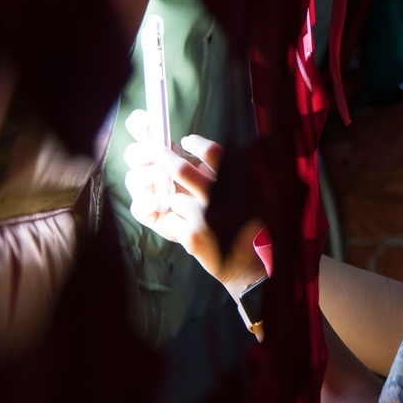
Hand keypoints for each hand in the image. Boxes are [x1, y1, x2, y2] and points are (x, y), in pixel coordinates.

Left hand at [122, 109, 264, 291]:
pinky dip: (176, 224)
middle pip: (182, 170)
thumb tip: (191, 148)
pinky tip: (190, 230)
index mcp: (235, 183)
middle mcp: (222, 198)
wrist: (243, 261)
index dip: (197, 145)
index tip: (186, 140)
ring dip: (178, 204)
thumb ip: (218, 172)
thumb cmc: (237, 220)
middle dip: (164, 159)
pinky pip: (171, 221)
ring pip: (175, 200)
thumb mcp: (236, 191)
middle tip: (159, 152)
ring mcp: (206, 218)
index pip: (214, 154)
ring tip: (189, 211)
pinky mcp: (193, 238)